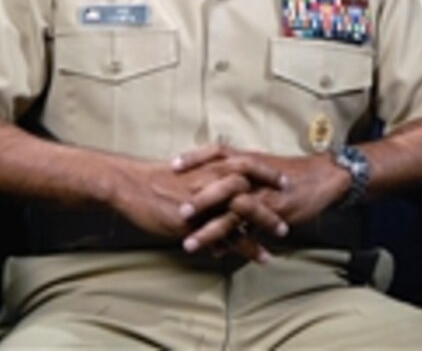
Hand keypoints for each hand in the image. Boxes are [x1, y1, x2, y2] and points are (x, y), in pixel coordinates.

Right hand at [110, 149, 286, 259]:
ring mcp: (206, 203)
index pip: (249, 165)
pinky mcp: (195, 222)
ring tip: (278, 240)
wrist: (132, 186)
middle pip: (252, 191)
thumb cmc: (158, 177)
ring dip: (263, 227)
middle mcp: (213, 182)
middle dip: (272, 203)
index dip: (269, 173)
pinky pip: (224, 237)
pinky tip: (255, 256)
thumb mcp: (188, 169)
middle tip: (289, 216)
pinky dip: (242, 246)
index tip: (285, 181)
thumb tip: (224, 177)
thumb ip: (209, 173)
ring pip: (242, 215)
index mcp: (213, 166)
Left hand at [172, 147, 347, 250]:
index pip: (217, 151)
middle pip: (220, 182)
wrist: (323, 177)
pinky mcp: (274, 210)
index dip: (195, 157)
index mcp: (249, 159)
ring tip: (189, 243)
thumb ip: (242, 169)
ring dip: (210, 229)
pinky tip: (219, 253)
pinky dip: (234, 242)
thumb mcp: (265, 164)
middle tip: (177, 212)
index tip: (172, 165)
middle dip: (197, 197)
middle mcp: (253, 174)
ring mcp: (263, 192)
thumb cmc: (293, 172)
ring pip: (231, 211)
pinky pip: (250, 228)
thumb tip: (218, 175)